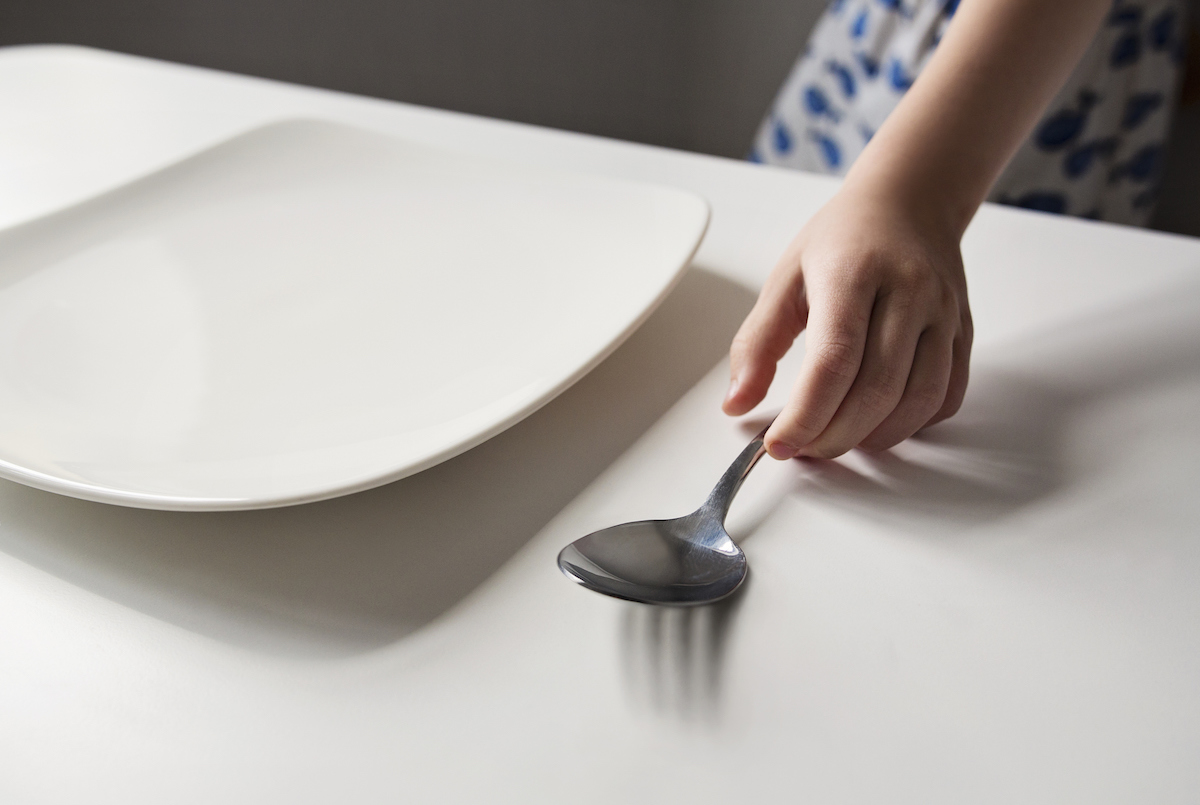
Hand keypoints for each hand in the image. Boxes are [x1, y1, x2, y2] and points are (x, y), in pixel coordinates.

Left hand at [722, 182, 972, 459]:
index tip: (779, 444)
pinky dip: (912, 425)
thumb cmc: (842, 241)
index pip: (833, 361)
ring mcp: (943, 313)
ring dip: (874, 437)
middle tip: (804, 448)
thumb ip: (757, 343)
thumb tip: (736, 403)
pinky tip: (878, 424)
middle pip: (877, 389)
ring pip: (918, 399)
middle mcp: (907, 291)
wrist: (908, 202)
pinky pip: (946, 396)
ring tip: (837, 439)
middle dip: (834, 435)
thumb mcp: (785, 279)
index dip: (806, 415)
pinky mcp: (963, 332)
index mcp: (853, 272)